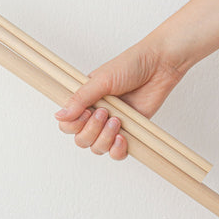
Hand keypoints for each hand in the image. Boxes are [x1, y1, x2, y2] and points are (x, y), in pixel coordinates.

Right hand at [54, 38, 185, 159]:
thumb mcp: (101, 80)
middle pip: (81, 140)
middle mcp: (95, 115)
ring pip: (97, 148)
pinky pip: (116, 153)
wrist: (159, 66)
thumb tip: (59, 116)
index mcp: (84, 101)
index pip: (67, 125)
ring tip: (117, 120)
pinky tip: (122, 137)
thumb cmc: (130, 66)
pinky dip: (117, 150)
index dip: (74, 125)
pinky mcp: (129, 132)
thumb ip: (80, 99)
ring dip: (105, 138)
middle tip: (104, 112)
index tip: (86, 112)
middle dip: (91, 130)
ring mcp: (111, 125)